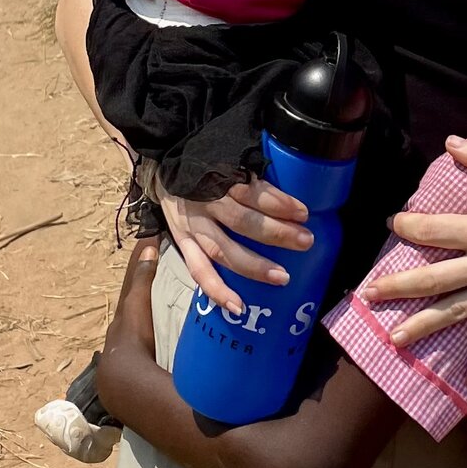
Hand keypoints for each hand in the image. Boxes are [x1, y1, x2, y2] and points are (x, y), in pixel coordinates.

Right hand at [159, 177, 313, 314]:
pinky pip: (199, 271)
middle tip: (305, 241)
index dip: (279, 202)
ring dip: (254, 266)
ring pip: (224, 250)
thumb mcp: (226, 162)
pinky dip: (217, 290)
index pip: (253, 191)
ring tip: (282, 277)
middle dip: (276, 233)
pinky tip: (237, 305)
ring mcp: (193, 227)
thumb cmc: (206, 169)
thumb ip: (253, 178)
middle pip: (243, 221)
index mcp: (219, 179)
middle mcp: (206, 204)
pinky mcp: (182, 244)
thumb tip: (290, 196)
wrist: (162, 170)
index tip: (304, 213)